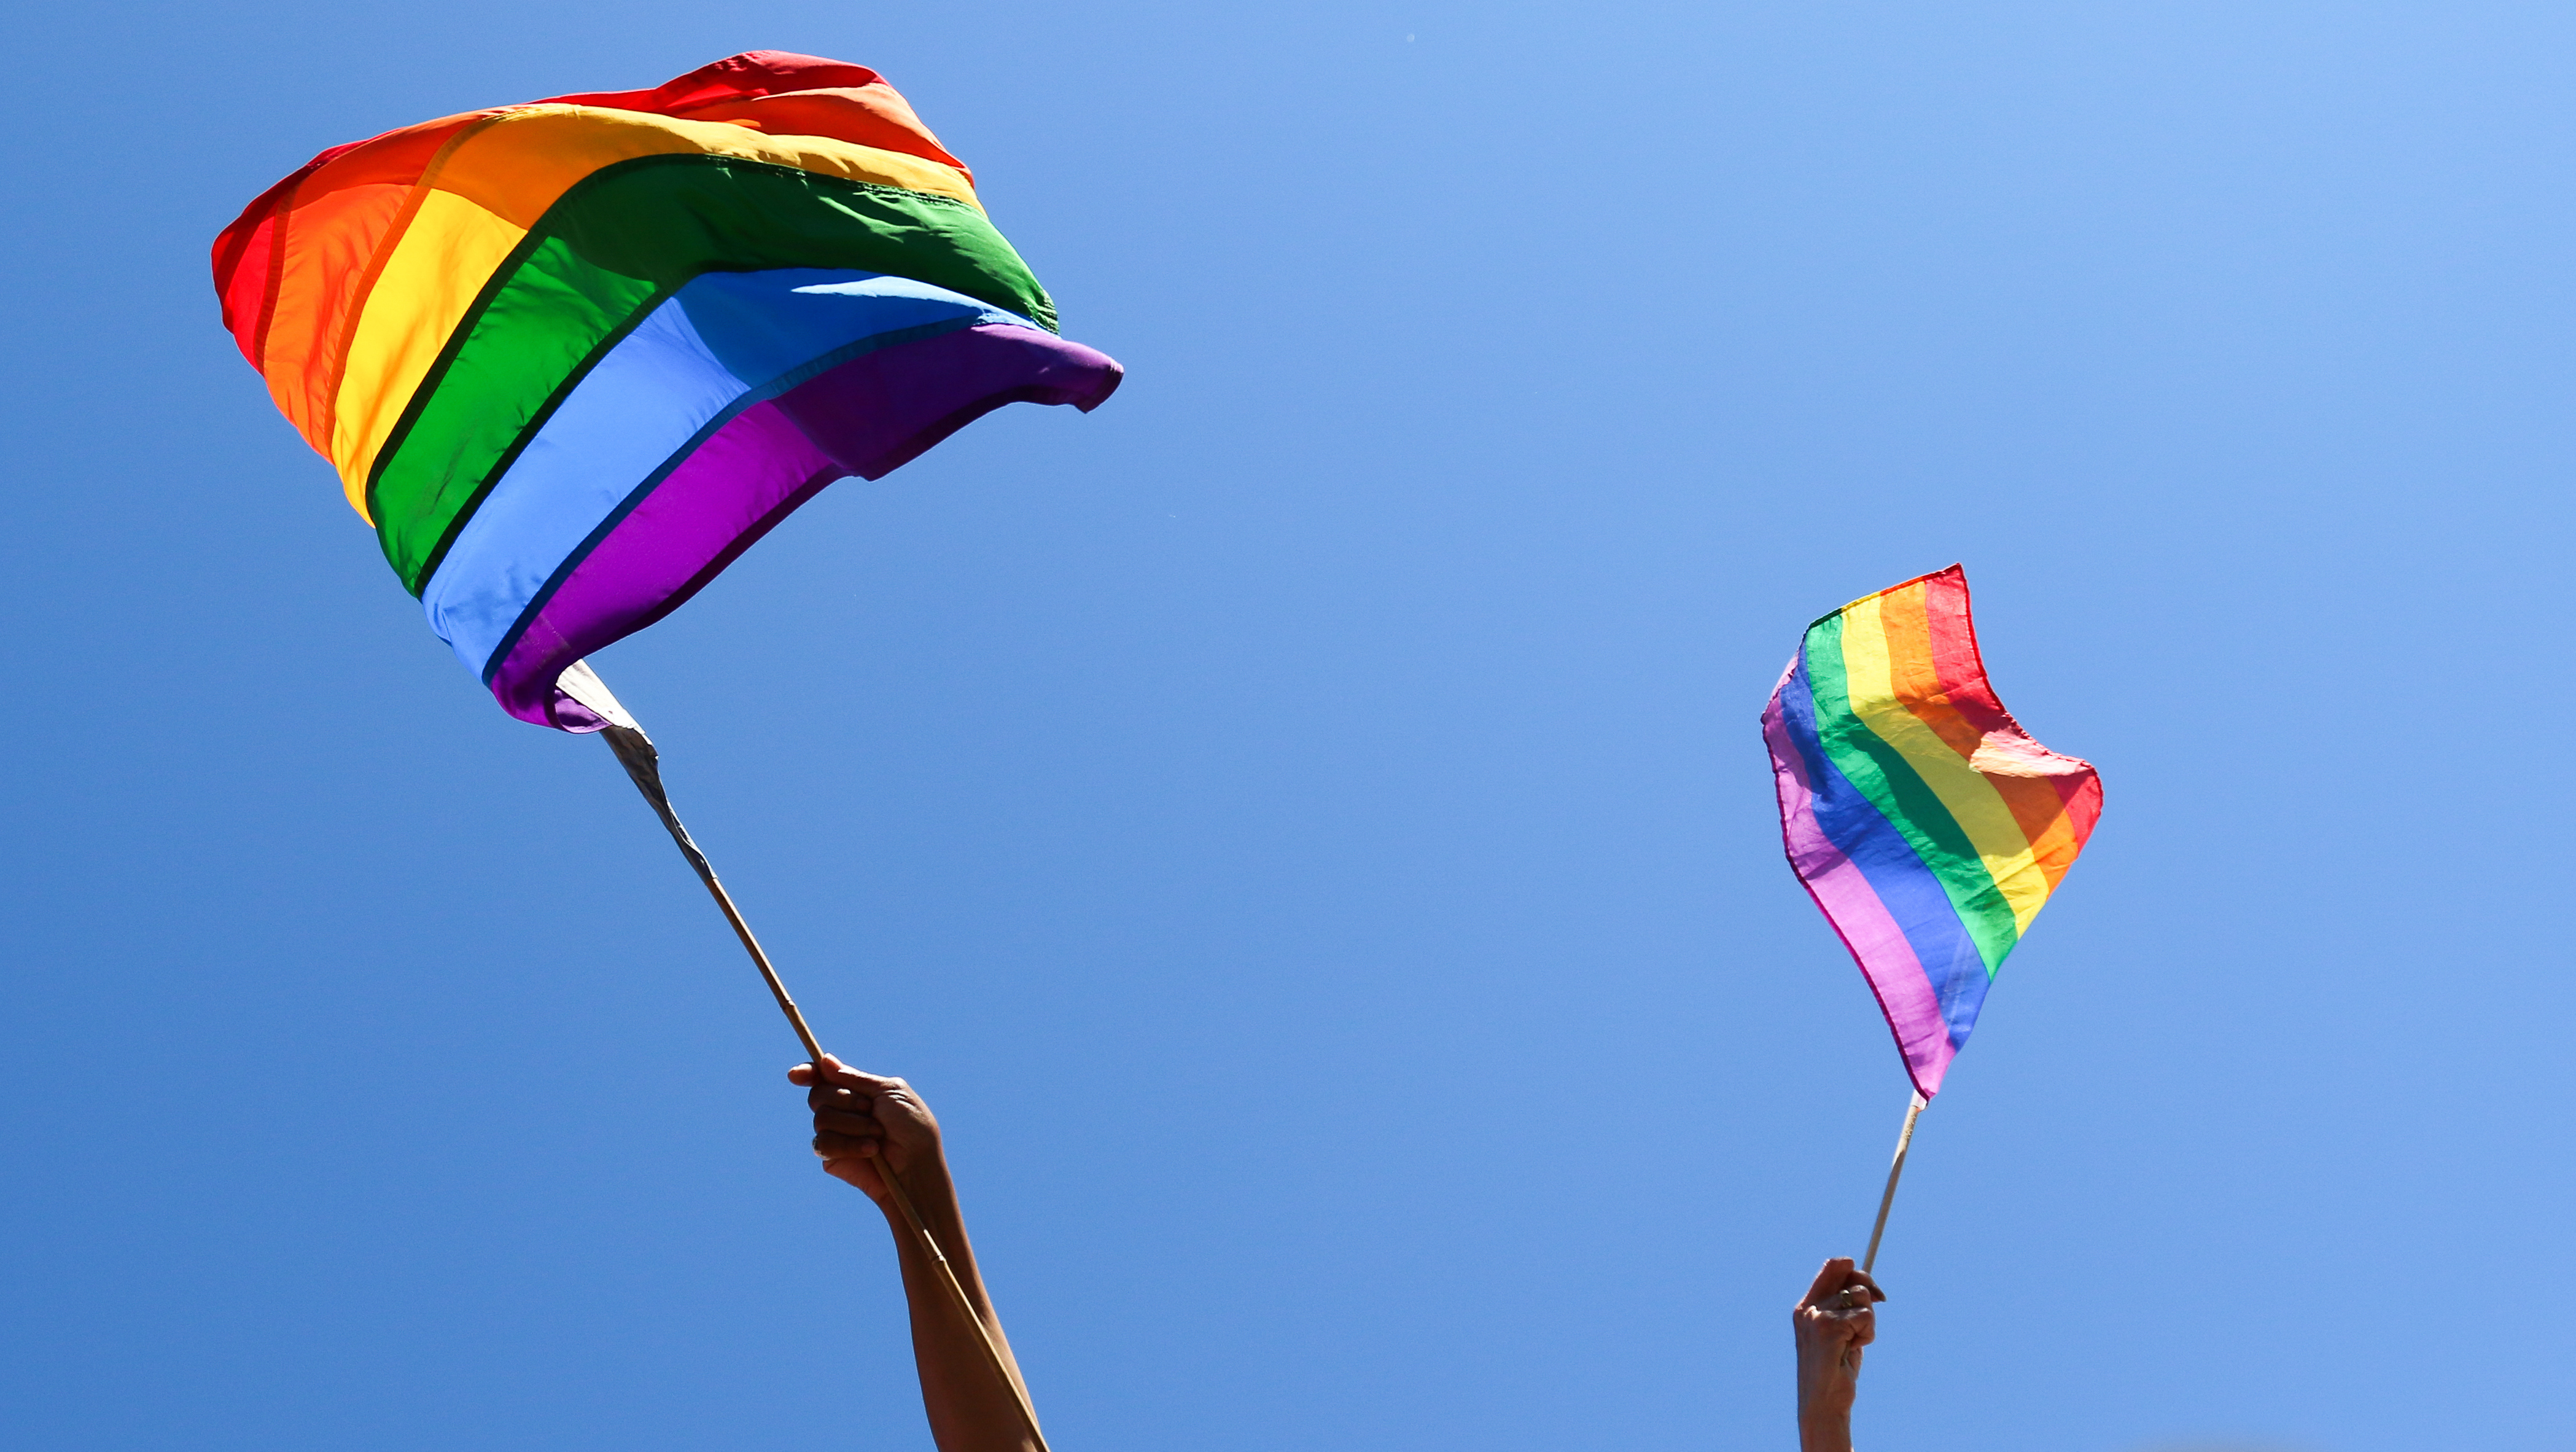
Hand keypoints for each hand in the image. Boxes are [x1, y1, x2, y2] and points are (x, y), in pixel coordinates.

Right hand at [787, 1055, 944, 1204]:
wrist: (917, 1164)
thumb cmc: (912, 1127)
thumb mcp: (890, 1091)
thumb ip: (855, 1078)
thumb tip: (825, 1060)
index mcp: (857, 1091)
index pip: (823, 1077)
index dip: (808, 1073)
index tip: (796, 1075)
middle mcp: (843, 1110)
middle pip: (818, 1094)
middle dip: (845, 1100)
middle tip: (870, 1110)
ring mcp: (836, 1133)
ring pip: (821, 1118)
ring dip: (853, 1125)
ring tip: (877, 1135)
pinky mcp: (832, 1157)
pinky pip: (824, 1143)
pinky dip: (849, 1145)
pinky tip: (870, 1151)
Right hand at [1793, 1257, 1883, 1451]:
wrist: (1822, 1403)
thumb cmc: (1835, 1370)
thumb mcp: (1840, 1333)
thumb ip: (1846, 1309)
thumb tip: (1870, 1287)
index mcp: (1806, 1306)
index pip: (1832, 1266)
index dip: (1855, 1270)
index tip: (1873, 1291)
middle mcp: (1808, 1307)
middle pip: (1849, 1272)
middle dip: (1869, 1289)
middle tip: (1878, 1306)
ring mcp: (1816, 1316)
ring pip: (1861, 1296)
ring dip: (1869, 1321)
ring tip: (1855, 1342)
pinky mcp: (1828, 1328)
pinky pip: (1865, 1317)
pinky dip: (1868, 1334)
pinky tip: (1854, 1350)